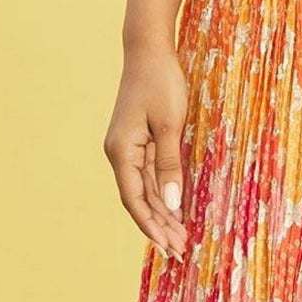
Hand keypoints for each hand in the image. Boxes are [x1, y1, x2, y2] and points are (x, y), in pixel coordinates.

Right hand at [105, 42, 189, 257]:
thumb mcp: (169, 124)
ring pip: (145, 190)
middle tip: (181, 251)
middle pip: (139, 199)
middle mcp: (120, 153)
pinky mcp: (139, 141)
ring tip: (181, 237)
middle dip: (159, 226)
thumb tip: (172, 204)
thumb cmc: (160, 82)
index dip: (151, 225)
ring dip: (163, 214)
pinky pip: (150, 175)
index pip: (135, 199)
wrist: (149, 50)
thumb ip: (169, 165)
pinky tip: (176, 210)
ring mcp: (128, 148)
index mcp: (121, 151)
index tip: (168, 246)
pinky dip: (163, 194)